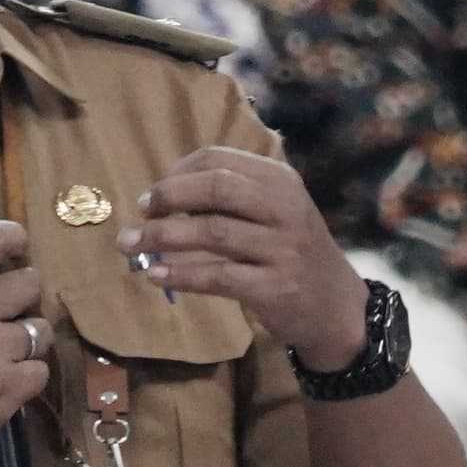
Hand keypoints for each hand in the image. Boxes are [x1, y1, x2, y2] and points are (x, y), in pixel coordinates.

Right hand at [0, 220, 49, 466]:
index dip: (12, 237)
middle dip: (24, 297)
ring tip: (4, 354)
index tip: (17, 244)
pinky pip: (40, 370)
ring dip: (28, 341)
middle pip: (28, 282)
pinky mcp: (7, 389)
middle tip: (7, 313)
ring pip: (41, 328)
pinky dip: (26, 379)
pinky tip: (3, 384)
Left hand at [124, 146, 369, 368]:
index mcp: (280, 180)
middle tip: (141, 214)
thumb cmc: (293, 254)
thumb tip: (162, 197)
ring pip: (212, 231)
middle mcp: (284, 207)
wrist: (337, 307)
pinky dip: (182, 274)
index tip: (153, 194)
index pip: (219, 159)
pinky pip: (218, 276)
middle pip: (216, 186)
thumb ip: (231, 199)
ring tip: (130, 246)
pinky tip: (157, 275)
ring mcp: (282, 247)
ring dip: (162, 237)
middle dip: (169, 197)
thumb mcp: (275, 213)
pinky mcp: (275, 287)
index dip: (177, 173)